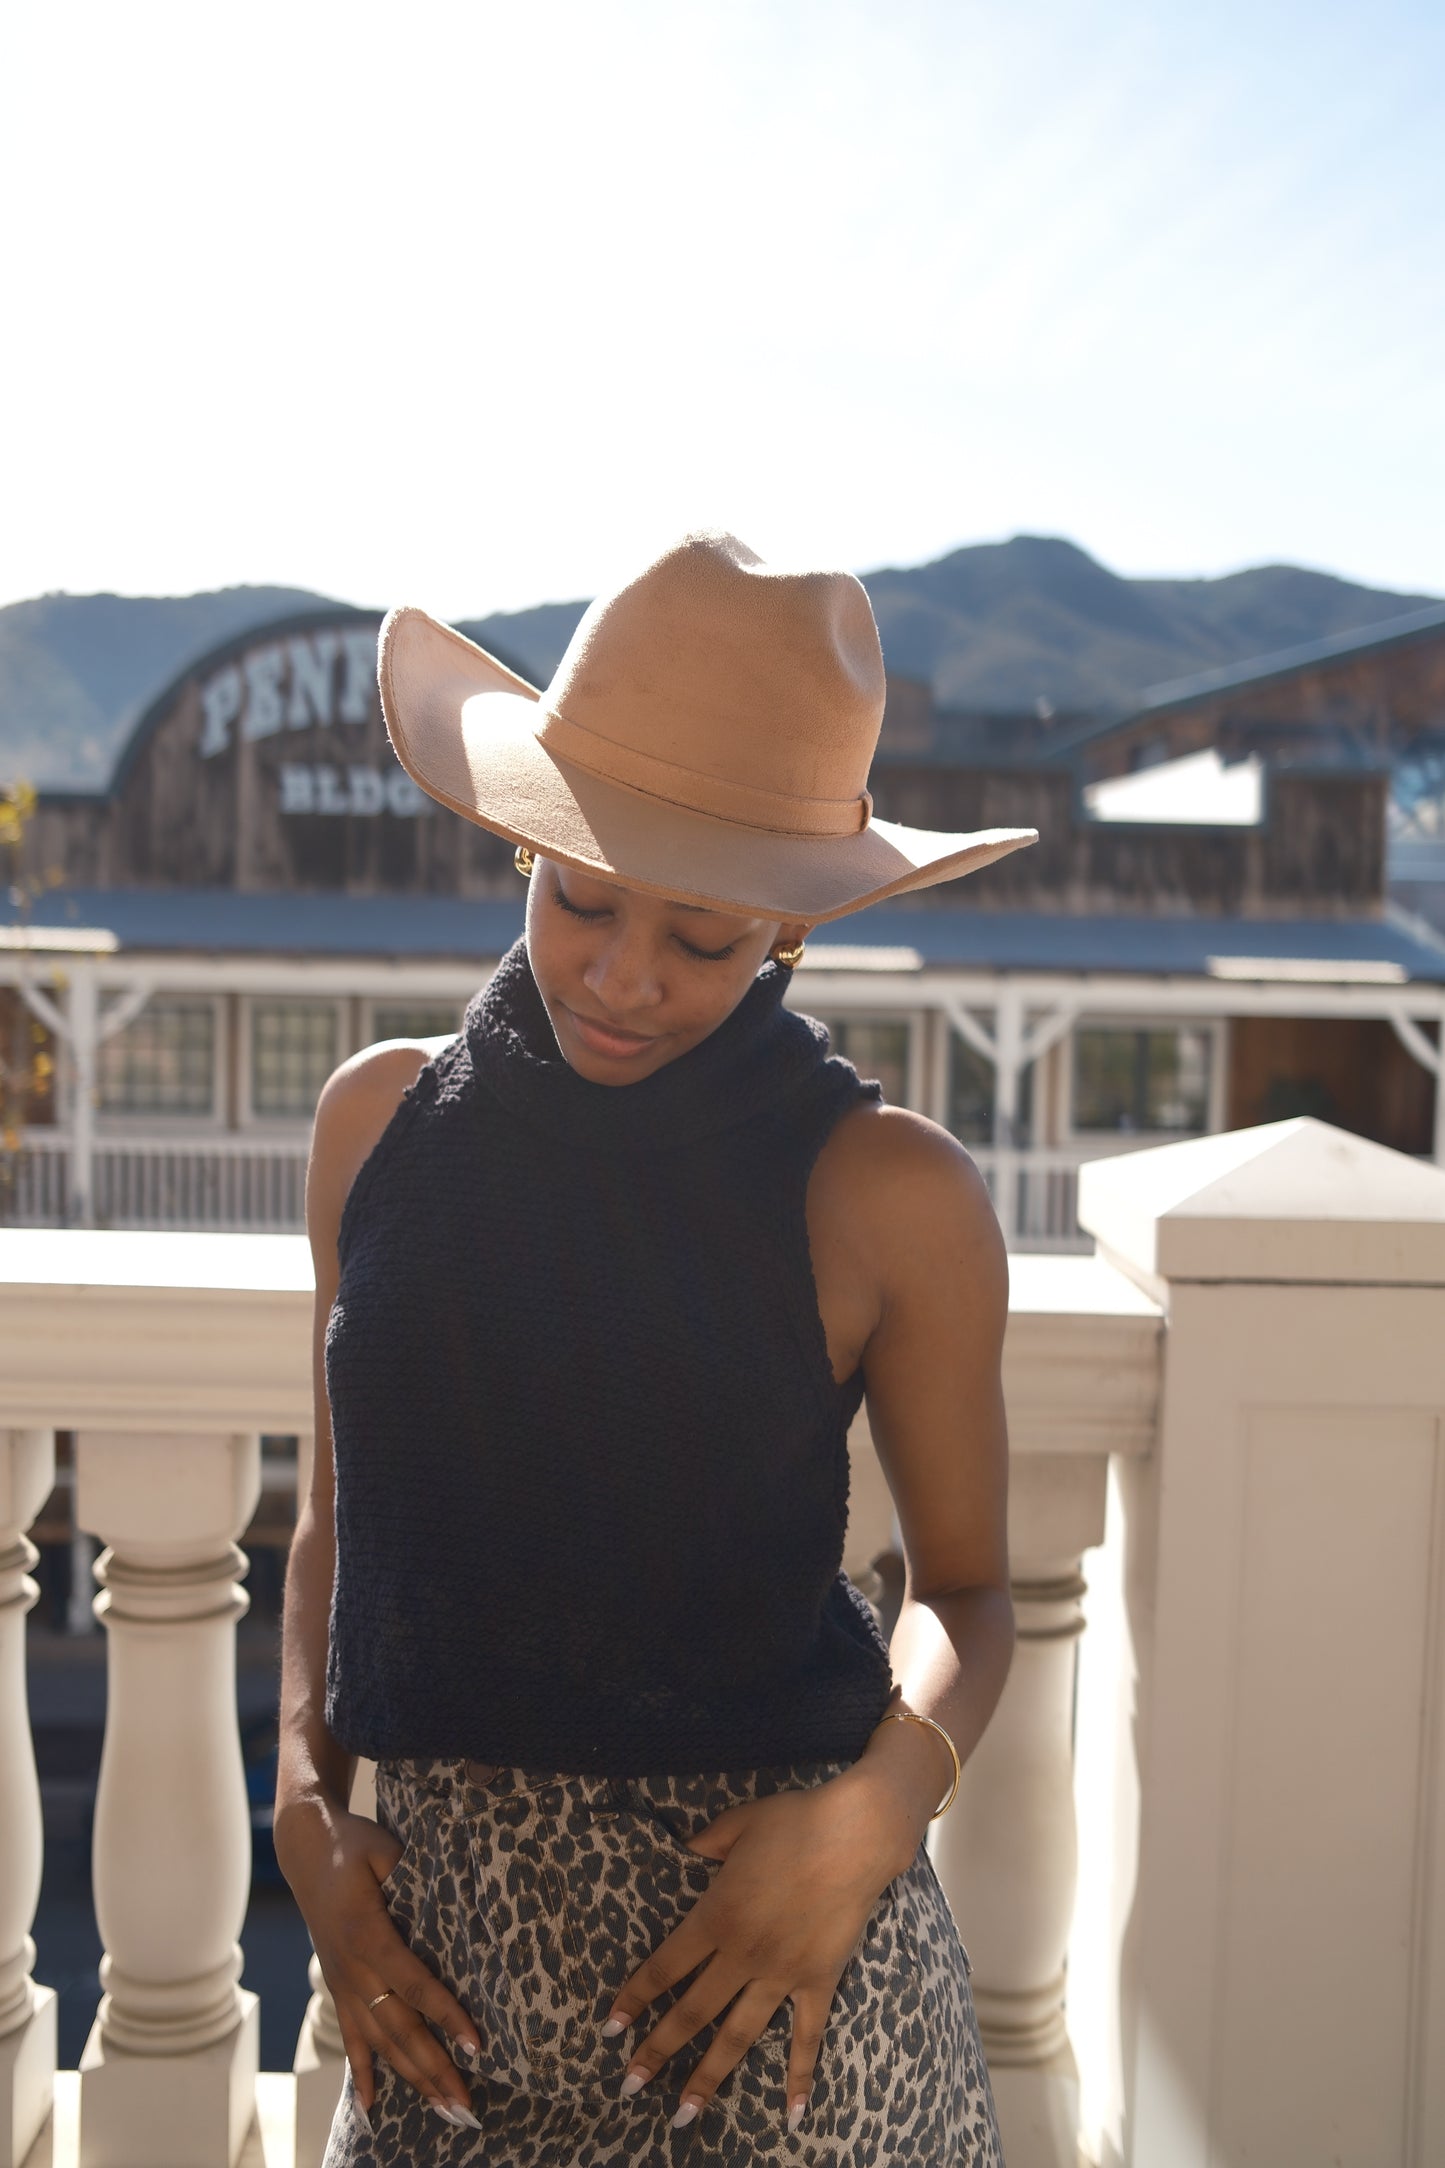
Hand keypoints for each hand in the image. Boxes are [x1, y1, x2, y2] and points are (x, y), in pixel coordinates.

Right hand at [273, 1796, 484, 2132]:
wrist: (306, 1850)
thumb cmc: (354, 1845)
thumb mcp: (383, 1848)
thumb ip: (410, 1874)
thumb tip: (448, 1897)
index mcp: (368, 1934)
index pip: (415, 1985)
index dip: (445, 2015)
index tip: (475, 2044)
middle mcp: (353, 1969)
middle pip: (399, 2028)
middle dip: (434, 2068)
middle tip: (467, 2105)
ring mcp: (343, 1982)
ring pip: (378, 2042)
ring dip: (411, 2078)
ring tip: (442, 2110)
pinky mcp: (338, 1987)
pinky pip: (350, 2038)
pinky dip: (362, 2074)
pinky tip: (371, 2109)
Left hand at [601, 1768, 915, 2131]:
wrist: (855, 1834)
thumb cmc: (793, 1821)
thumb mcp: (736, 1824)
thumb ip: (704, 1843)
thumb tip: (684, 1851)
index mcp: (715, 1916)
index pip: (664, 1967)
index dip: (634, 1998)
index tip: (610, 2028)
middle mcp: (742, 1954)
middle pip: (691, 2012)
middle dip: (657, 2050)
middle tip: (628, 2086)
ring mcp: (781, 1974)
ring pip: (737, 2035)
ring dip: (708, 2076)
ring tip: (683, 2115)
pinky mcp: (819, 1982)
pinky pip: (808, 2036)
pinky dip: (800, 2076)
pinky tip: (792, 2114)